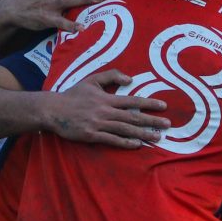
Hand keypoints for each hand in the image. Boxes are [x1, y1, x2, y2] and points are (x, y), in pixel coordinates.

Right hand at [49, 70, 170, 148]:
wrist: (53, 110)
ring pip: (125, 129)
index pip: (132, 101)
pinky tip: (136, 144)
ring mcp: (98, 124)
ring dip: (143, 133)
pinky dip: (125, 142)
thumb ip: (111, 76)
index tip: (164, 107)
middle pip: (133, 117)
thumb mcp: (91, 80)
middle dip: (152, 121)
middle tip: (168, 124)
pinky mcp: (91, 135)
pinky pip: (111, 140)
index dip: (149, 103)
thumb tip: (130, 79)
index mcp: (106, 98)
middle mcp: (105, 111)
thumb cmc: (73, 95)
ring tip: (157, 137)